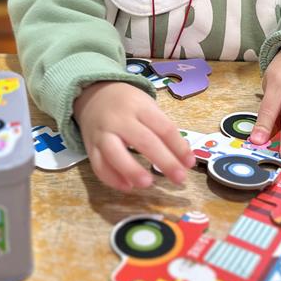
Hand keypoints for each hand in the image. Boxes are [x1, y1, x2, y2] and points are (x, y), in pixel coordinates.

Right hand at [74, 81, 193, 191]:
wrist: (93, 94)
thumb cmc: (128, 104)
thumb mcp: (148, 107)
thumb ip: (164, 130)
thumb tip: (184, 159)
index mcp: (140, 107)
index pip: (163, 128)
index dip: (178, 147)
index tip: (190, 163)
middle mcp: (120, 119)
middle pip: (144, 141)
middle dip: (164, 161)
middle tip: (180, 178)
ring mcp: (103, 133)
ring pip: (115, 153)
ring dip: (132, 171)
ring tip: (148, 184)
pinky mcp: (90, 146)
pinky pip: (98, 165)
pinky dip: (112, 178)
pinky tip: (128, 186)